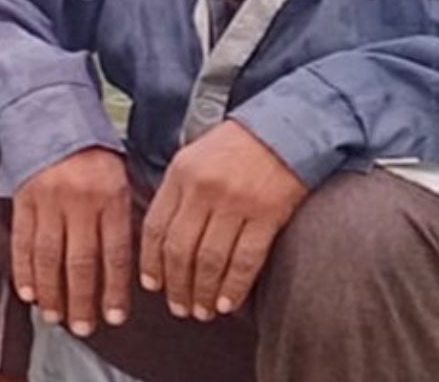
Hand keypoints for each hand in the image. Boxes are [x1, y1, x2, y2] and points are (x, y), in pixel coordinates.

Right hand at [10, 146, 133, 336]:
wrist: (54, 114)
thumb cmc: (93, 155)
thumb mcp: (120, 181)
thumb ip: (121, 221)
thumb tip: (121, 272)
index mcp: (111, 197)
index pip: (115, 254)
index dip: (114, 290)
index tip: (114, 317)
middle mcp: (80, 201)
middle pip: (81, 262)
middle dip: (82, 300)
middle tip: (82, 327)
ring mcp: (48, 200)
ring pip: (49, 257)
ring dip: (51, 292)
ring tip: (54, 316)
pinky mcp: (23, 199)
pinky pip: (22, 241)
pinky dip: (24, 270)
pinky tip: (28, 292)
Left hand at [140, 120, 307, 321]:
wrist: (286, 128)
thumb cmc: (238, 146)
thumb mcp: (194, 156)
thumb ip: (176, 192)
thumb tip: (160, 237)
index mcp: (180, 174)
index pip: (156, 227)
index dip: (152, 262)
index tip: (152, 285)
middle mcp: (203, 189)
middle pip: (180, 249)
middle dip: (177, 285)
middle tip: (178, 307)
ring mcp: (235, 202)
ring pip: (210, 260)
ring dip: (203, 292)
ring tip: (202, 311)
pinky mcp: (267, 214)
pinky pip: (246, 259)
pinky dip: (234, 286)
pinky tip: (228, 303)